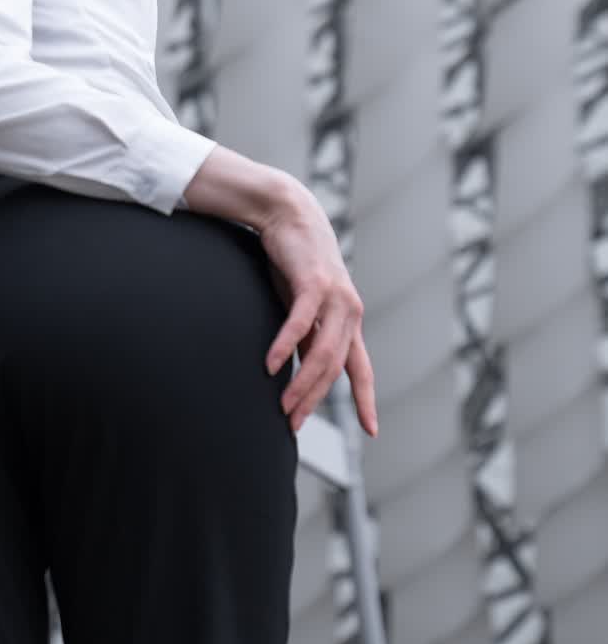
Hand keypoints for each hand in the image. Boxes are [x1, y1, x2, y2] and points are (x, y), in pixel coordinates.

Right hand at [259, 180, 378, 439]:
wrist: (289, 214)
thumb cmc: (293, 262)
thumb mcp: (301, 305)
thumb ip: (305, 336)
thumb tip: (295, 369)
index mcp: (348, 321)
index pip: (360, 368)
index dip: (366, 399)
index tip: (371, 429)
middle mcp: (349, 312)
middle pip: (336, 368)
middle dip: (315, 399)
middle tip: (293, 423)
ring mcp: (335, 297)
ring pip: (323, 351)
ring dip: (303, 382)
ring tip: (283, 405)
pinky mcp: (314, 282)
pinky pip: (301, 323)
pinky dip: (285, 345)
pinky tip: (271, 365)